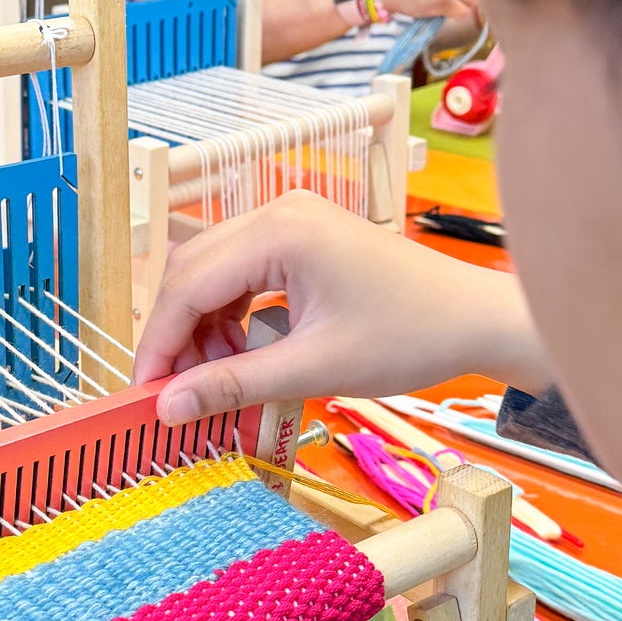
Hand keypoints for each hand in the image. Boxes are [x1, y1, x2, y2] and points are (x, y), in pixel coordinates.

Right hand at [132, 191, 550, 423]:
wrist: (475, 320)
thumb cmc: (410, 337)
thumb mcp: (314, 367)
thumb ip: (233, 384)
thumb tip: (167, 409)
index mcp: (278, 231)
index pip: (186, 286)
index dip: (158, 344)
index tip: (145, 395)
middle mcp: (276, 211)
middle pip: (190, 273)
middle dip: (177, 336)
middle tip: (175, 394)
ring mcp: (289, 221)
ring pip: (211, 274)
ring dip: (203, 328)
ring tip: (216, 379)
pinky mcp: (301, 238)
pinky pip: (241, 274)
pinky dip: (230, 316)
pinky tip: (241, 354)